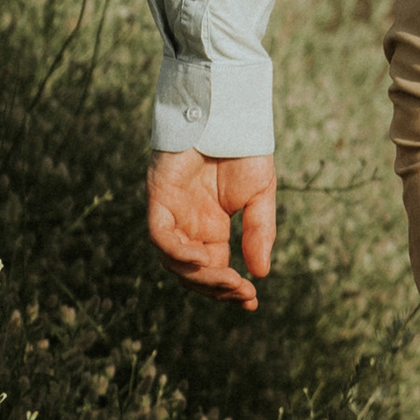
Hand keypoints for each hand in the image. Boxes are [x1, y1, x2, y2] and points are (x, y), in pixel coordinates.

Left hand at [147, 152, 276, 306]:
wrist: (227, 117)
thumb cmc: (243, 152)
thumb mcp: (260, 197)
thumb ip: (259, 232)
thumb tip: (261, 272)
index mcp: (211, 230)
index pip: (215, 270)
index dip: (230, 289)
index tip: (251, 302)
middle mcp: (189, 228)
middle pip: (193, 274)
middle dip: (217, 288)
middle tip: (241, 292)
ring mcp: (172, 216)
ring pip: (174, 263)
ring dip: (200, 276)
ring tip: (229, 278)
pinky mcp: (158, 201)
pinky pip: (161, 238)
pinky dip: (178, 253)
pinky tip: (201, 259)